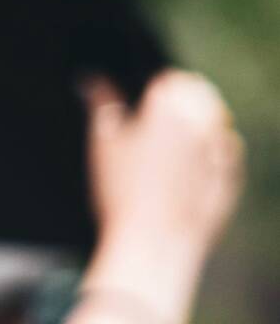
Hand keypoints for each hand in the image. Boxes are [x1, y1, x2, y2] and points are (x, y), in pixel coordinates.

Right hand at [86, 70, 243, 282]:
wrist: (153, 246)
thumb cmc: (123, 192)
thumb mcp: (103, 142)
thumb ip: (101, 102)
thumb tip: (93, 79)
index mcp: (171, 102)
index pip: (168, 77)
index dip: (152, 89)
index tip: (140, 104)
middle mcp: (203, 120)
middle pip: (195, 98)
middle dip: (178, 107)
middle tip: (151, 131)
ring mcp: (221, 151)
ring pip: (211, 127)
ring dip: (196, 130)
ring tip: (167, 156)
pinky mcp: (231, 180)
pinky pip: (224, 158)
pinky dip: (210, 159)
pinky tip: (185, 177)